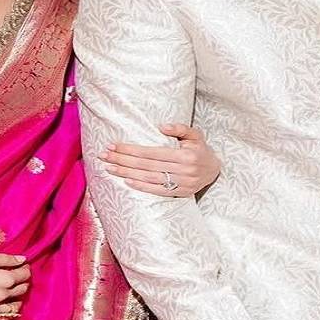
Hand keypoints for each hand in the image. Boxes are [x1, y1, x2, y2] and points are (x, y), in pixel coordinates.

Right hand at [0, 251, 29, 319]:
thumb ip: (3, 259)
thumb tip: (22, 260)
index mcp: (3, 280)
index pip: (23, 276)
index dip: (25, 269)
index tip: (21, 265)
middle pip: (20, 292)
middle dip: (22, 283)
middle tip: (17, 276)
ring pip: (11, 310)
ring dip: (16, 302)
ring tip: (12, 295)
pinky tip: (1, 318)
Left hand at [98, 123, 220, 196]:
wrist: (215, 170)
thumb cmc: (200, 149)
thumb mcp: (195, 134)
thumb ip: (180, 128)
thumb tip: (161, 126)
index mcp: (185, 154)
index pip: (151, 152)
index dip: (131, 149)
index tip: (113, 146)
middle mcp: (183, 170)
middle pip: (146, 165)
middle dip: (123, 160)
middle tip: (104, 156)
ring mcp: (182, 183)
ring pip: (149, 178)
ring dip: (127, 174)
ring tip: (110, 168)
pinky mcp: (181, 193)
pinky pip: (158, 191)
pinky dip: (141, 187)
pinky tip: (127, 181)